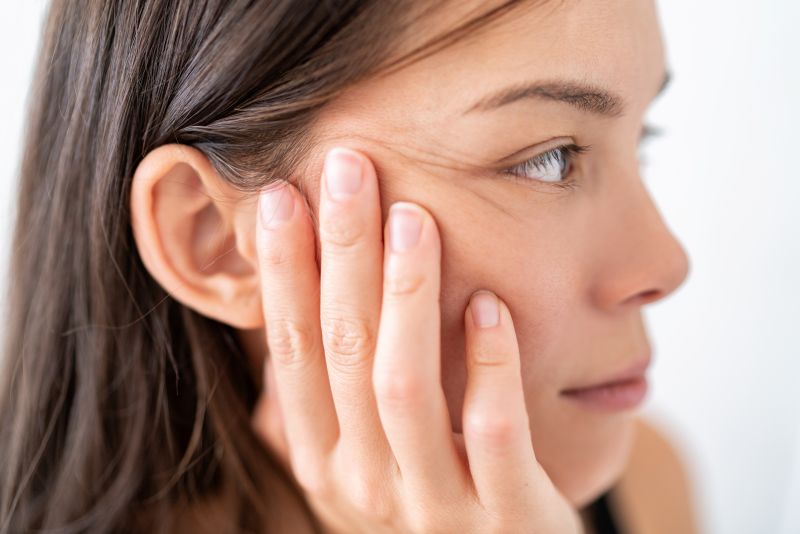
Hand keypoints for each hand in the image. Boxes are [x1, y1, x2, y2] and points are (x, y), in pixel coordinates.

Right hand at [251, 147, 582, 532]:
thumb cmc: (429, 497)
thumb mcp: (366, 455)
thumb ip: (338, 394)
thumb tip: (303, 299)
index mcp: (324, 459)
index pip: (291, 353)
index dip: (281, 273)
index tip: (279, 197)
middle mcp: (363, 483)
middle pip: (342, 352)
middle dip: (340, 253)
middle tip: (348, 167)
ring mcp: (432, 504)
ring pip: (403, 388)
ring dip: (405, 296)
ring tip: (415, 218)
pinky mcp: (505, 517)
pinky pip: (493, 433)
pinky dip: (489, 366)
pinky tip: (490, 304)